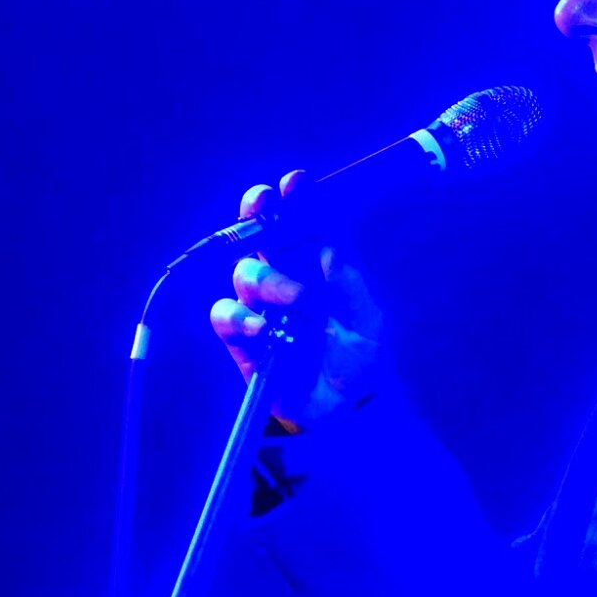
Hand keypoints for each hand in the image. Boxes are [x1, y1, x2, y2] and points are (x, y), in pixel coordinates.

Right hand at [209, 171, 385, 427]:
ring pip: (245, 270)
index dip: (297, 198)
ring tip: (297, 304)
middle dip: (258, 211)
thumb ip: (352, 286)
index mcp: (322, 264)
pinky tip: (263, 329)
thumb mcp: (371, 323)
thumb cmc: (362, 361)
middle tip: (262, 201)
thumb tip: (332, 246)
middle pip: (263, 231)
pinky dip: (240, 317)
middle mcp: (289, 276)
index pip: (305, 221)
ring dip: (268, 280)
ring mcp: (263, 305)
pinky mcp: (242, 337)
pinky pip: (226, 314)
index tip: (295, 183)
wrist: (345, 413)